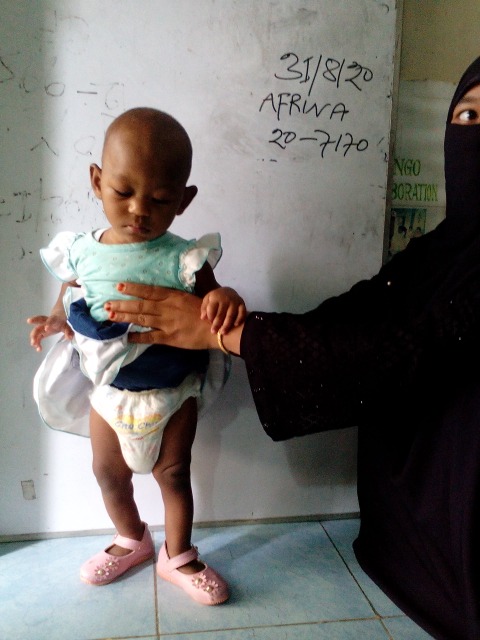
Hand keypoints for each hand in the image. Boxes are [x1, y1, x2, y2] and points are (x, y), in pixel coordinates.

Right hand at [27, 314, 72, 351]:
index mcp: (54, 319)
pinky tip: (38, 349)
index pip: (51, 320)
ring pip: (36, 329)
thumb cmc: (61, 323)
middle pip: (39, 320)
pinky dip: (37, 342)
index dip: (49, 323)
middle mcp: (46, 322)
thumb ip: (69, 332)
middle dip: (34, 320)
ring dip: (34, 336)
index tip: (46, 328)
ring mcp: (42, 327)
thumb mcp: (67, 327)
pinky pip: (37, 337)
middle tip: (29, 321)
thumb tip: (70, 337)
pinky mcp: (41, 333)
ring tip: (34, 344)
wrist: (57, 320)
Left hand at [104, 282, 243, 353]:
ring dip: (124, 317)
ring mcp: (167, 324)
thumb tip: (160, 293)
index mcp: (173, 296)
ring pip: (141, 319)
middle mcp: (168, 308)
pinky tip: (125, 336)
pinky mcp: (169, 338)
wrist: (216, 330)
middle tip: (106, 304)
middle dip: (121, 304)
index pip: (149, 291)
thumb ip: (174, 296)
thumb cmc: (206, 313)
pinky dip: (137, 337)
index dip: (133, 288)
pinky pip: (149, 337)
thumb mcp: (190, 297)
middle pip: (140, 305)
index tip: (118, 286)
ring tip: (110, 315)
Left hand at [200, 287, 246, 333]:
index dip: (210, 317)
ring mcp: (235, 302)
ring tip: (223, 332)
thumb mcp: (207, 299)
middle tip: (213, 332)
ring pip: (231, 315)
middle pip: (221, 313)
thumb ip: (204, 308)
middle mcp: (226, 299)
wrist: (228, 291)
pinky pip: (242, 312)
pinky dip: (239, 319)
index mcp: (216, 297)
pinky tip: (235, 325)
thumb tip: (203, 318)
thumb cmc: (216, 298)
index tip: (209, 323)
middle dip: (217, 324)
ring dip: (227, 324)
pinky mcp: (242, 304)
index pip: (212, 308)